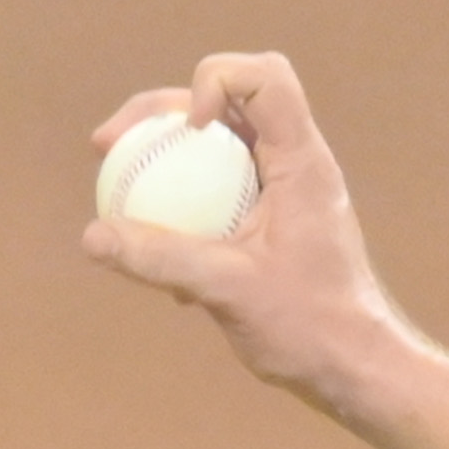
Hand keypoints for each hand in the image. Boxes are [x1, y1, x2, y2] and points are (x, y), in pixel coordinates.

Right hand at [81, 52, 412, 413]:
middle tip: (107, 147)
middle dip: (158, 113)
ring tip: (115, 197)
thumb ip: (162, 258)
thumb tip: (91, 236)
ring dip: (159, 161)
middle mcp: (293, 168)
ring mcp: (280, 194)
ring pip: (212, 150)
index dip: (215, 80)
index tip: (187, 133)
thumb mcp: (230, 290)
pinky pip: (212, 192)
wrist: (356, 370)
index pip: (267, 78)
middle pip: (223, 102)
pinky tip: (157, 256)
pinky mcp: (266, 223)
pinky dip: (178, 206)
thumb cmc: (314, 330)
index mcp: (302, 165)